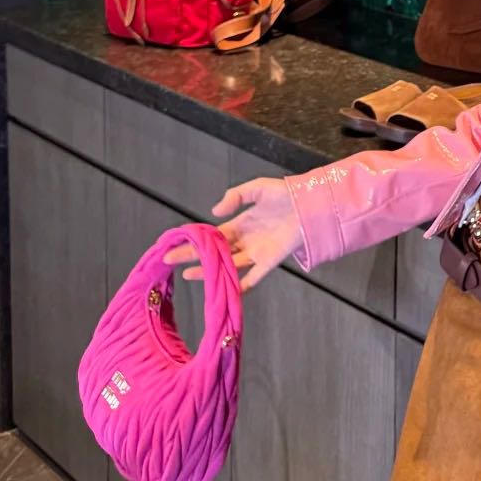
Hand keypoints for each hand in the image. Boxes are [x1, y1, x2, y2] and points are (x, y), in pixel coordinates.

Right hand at [162, 177, 304, 292]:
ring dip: (208, 270)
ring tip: (188, 275)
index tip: (174, 244)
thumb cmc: (285, 195)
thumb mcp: (257, 188)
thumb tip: (214, 212)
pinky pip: (254, 277)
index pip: (211, 234)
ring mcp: (256, 252)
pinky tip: (229, 292)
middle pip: (213, 251)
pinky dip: (243, 286)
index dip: (194, 239)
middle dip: (191, 256)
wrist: (311, 203)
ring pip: (227, 265)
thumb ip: (235, 196)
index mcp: (240, 224)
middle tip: (169, 261)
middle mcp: (244, 240)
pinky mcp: (269, 260)